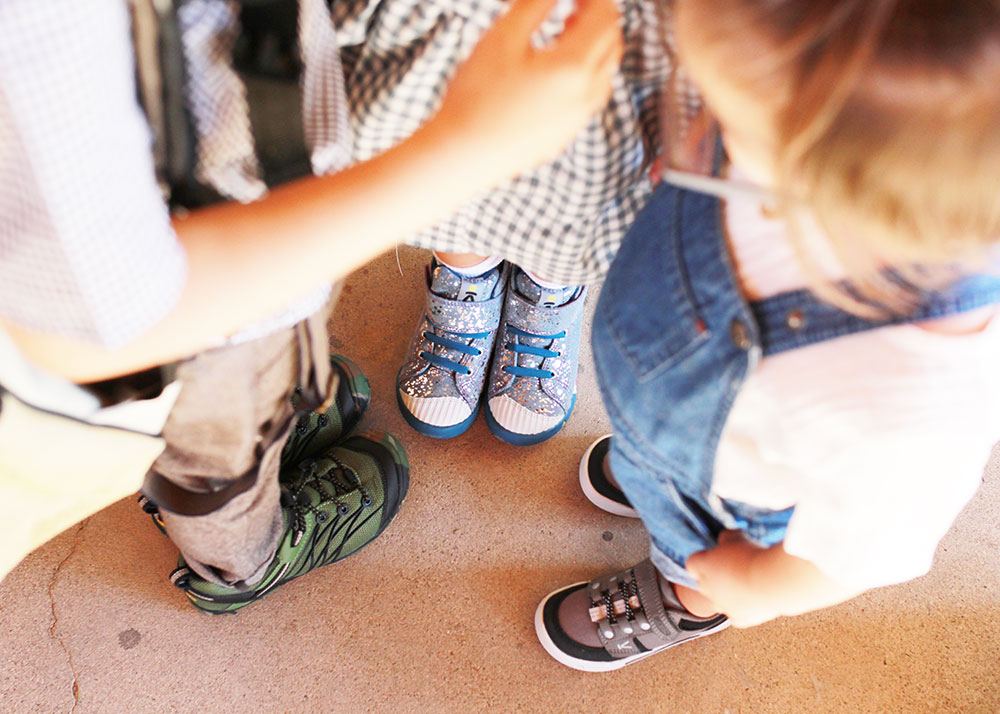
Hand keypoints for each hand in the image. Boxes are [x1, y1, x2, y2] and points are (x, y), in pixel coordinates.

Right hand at [430, 0, 623, 182]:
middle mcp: (587, 96)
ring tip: (563, 33)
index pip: (606, 17)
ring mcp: (579, 120)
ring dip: (593, 46)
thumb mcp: (504, 37)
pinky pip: (590, 97)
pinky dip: (584, 73)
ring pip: (605, 72)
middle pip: (612, 43)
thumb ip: (537, 4)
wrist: (463, 155)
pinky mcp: (565, 135)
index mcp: (575, 68)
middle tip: (572, 4)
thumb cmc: (477, 95)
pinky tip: (553, 70)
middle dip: (598, 17)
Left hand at [685, 530, 778, 627]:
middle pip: (704, 583)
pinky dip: (745, 608)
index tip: (715, 555)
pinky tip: (756, 598)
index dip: (703, 559)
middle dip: (715, 577)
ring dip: (730, 594)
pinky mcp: (739, 619)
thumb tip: (726, 539)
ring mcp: (723, 606)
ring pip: (720, 601)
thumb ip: (727, 538)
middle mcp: (708, 588)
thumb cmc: (754, 557)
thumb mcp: (737, 537)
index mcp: (703, 566)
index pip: (692, 563)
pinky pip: (737, 615)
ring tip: (749, 583)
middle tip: (734, 568)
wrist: (774, 581)